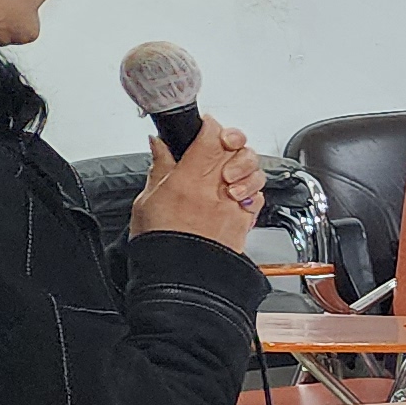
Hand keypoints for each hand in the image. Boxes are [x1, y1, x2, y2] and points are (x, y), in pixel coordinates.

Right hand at [131, 121, 258, 251]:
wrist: (178, 278)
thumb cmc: (160, 244)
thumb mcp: (146, 201)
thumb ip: (159, 168)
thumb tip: (159, 145)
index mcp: (187, 181)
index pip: (210, 138)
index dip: (211, 127)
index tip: (204, 126)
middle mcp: (214, 191)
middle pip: (235, 149)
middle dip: (230, 141)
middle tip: (218, 144)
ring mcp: (233, 206)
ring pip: (253, 170)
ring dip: (244, 165)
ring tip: (227, 173)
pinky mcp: (244, 221)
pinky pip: (258, 196)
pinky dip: (251, 189)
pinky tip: (236, 193)